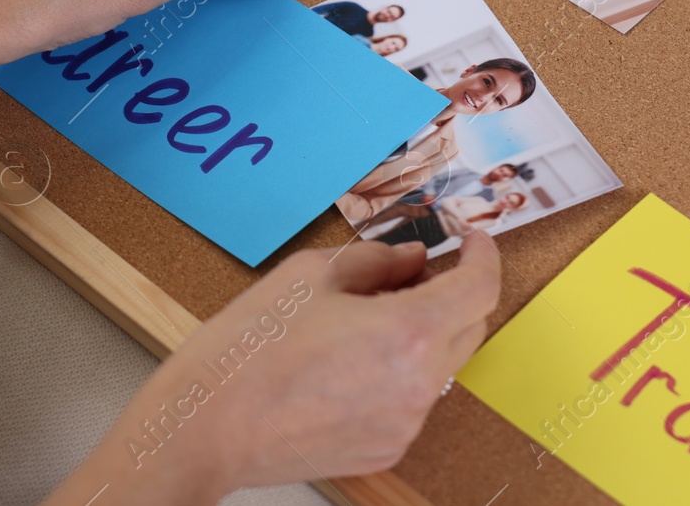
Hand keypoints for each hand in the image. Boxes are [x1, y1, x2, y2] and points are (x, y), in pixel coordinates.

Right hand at [44, 234, 501, 502]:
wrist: (206, 427)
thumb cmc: (248, 350)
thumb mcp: (308, 275)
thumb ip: (375, 261)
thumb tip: (411, 260)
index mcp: (408, 333)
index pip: (479, 288)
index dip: (483, 255)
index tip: (471, 239)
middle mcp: (419, 385)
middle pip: (470, 328)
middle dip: (452, 292)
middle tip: (409, 271)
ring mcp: (405, 424)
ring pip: (438, 365)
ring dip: (420, 334)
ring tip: (359, 319)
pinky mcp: (384, 449)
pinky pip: (410, 399)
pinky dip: (396, 372)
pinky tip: (345, 361)